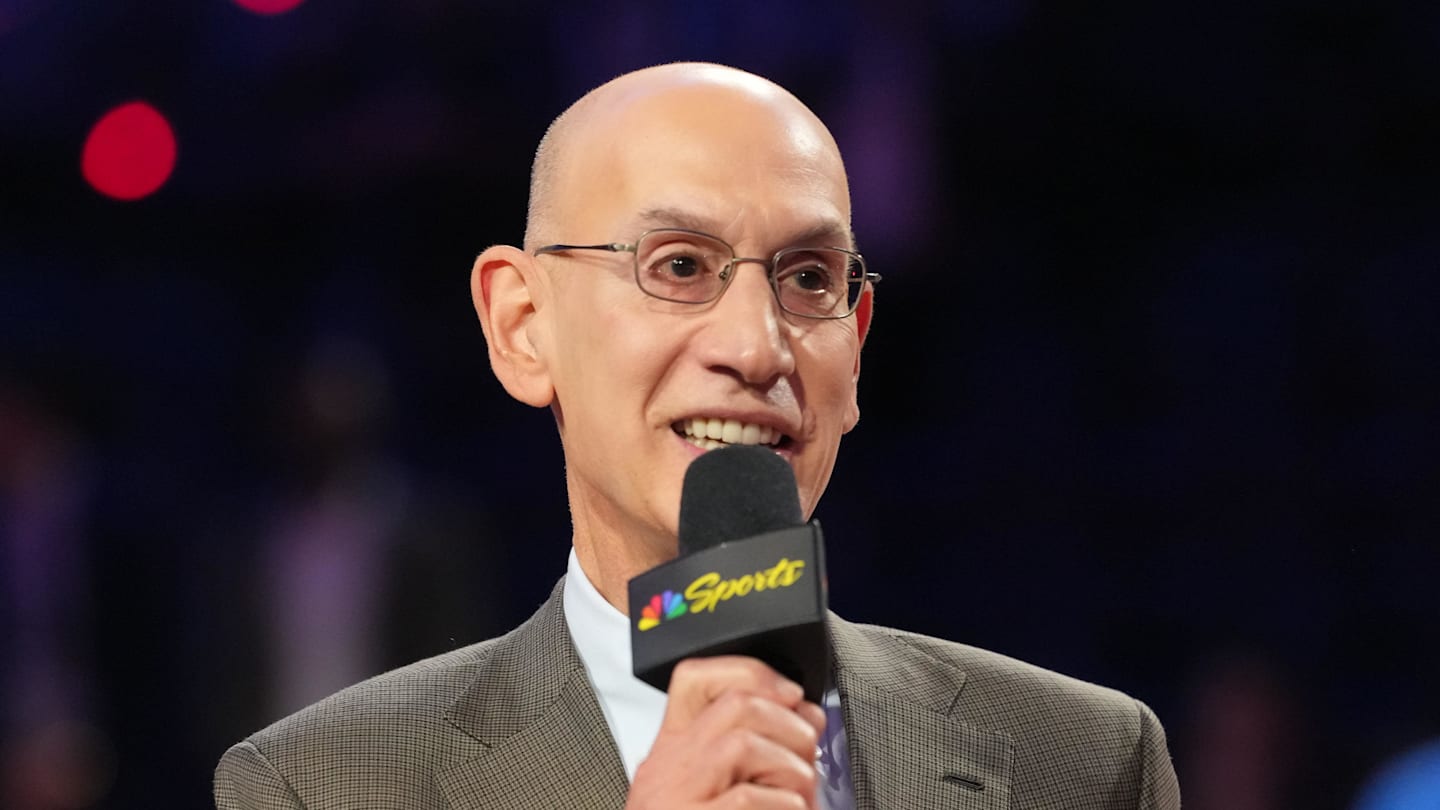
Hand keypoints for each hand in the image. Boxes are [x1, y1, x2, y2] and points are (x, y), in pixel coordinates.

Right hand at [625, 656, 825, 809]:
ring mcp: (673, 799)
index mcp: (672, 753)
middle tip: (807, 757)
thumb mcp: (716, 794)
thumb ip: (754, 757)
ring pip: (741, 742)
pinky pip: (746, 799)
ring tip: (800, 798)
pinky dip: (784, 807)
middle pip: (733, 704)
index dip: (751, 671)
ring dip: (789, 767)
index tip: (792, 695)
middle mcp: (666, 769)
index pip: (693, 679)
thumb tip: (809, 716)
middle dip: (788, 722)